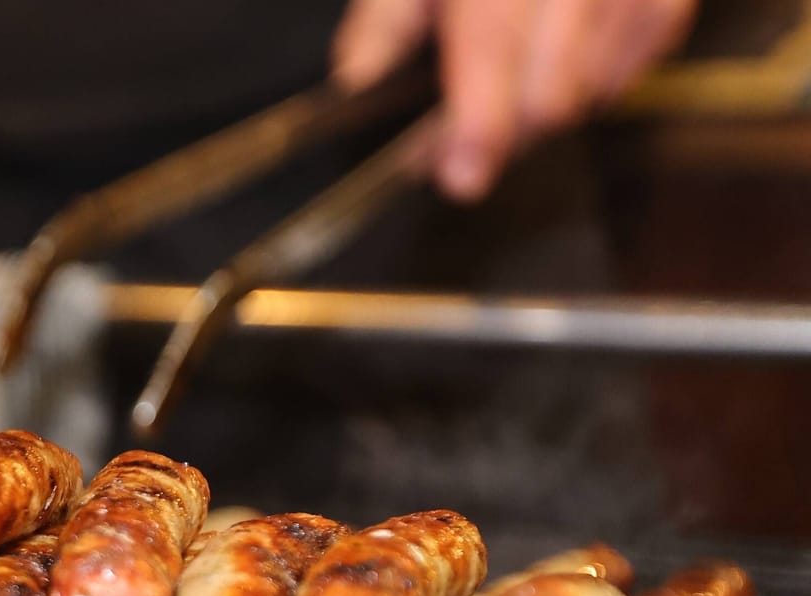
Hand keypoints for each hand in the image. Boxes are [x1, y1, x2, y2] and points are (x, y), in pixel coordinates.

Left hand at [333, 0, 695, 200]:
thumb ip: (384, 21)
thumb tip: (357, 81)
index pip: (493, 51)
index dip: (480, 125)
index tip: (461, 178)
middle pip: (553, 94)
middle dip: (505, 132)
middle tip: (458, 139)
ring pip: (595, 90)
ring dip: (545, 108)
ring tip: (506, 84)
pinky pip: (634, 70)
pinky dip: (597, 81)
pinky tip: (560, 60)